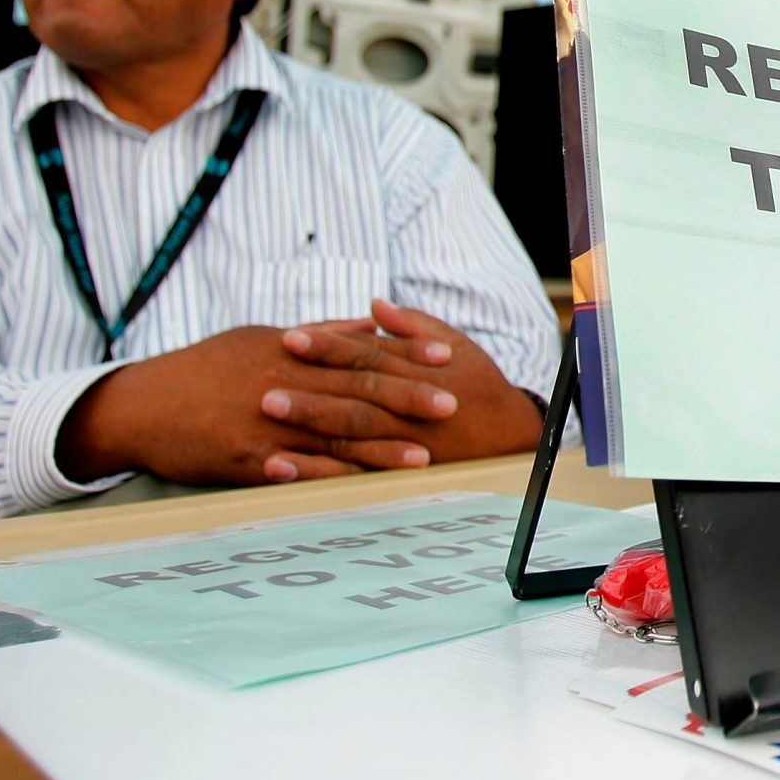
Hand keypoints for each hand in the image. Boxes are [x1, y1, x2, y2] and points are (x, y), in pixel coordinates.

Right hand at [56, 322, 457, 487]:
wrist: (140, 405)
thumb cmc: (205, 368)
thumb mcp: (259, 338)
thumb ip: (320, 333)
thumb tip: (372, 322)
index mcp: (288, 352)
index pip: (357, 352)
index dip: (404, 356)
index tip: (445, 359)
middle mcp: (279, 384)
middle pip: (353, 392)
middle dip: (405, 399)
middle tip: (451, 406)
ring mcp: (261, 424)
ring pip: (329, 436)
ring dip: (377, 449)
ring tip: (420, 457)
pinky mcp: (242, 459)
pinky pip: (291, 471)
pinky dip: (324, 478)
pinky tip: (356, 485)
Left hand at [266, 297, 544, 468]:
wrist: (513, 435)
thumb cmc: (479, 384)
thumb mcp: (457, 346)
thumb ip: (413, 326)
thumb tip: (374, 306)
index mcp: (421, 371)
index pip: (368, 355)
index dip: (329, 346)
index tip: (291, 337)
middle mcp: (412, 408)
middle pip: (355, 396)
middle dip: (310, 390)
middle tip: (266, 385)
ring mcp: (406, 443)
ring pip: (352, 436)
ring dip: (307, 430)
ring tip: (268, 422)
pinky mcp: (399, 472)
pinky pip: (354, 473)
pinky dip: (317, 471)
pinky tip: (282, 468)